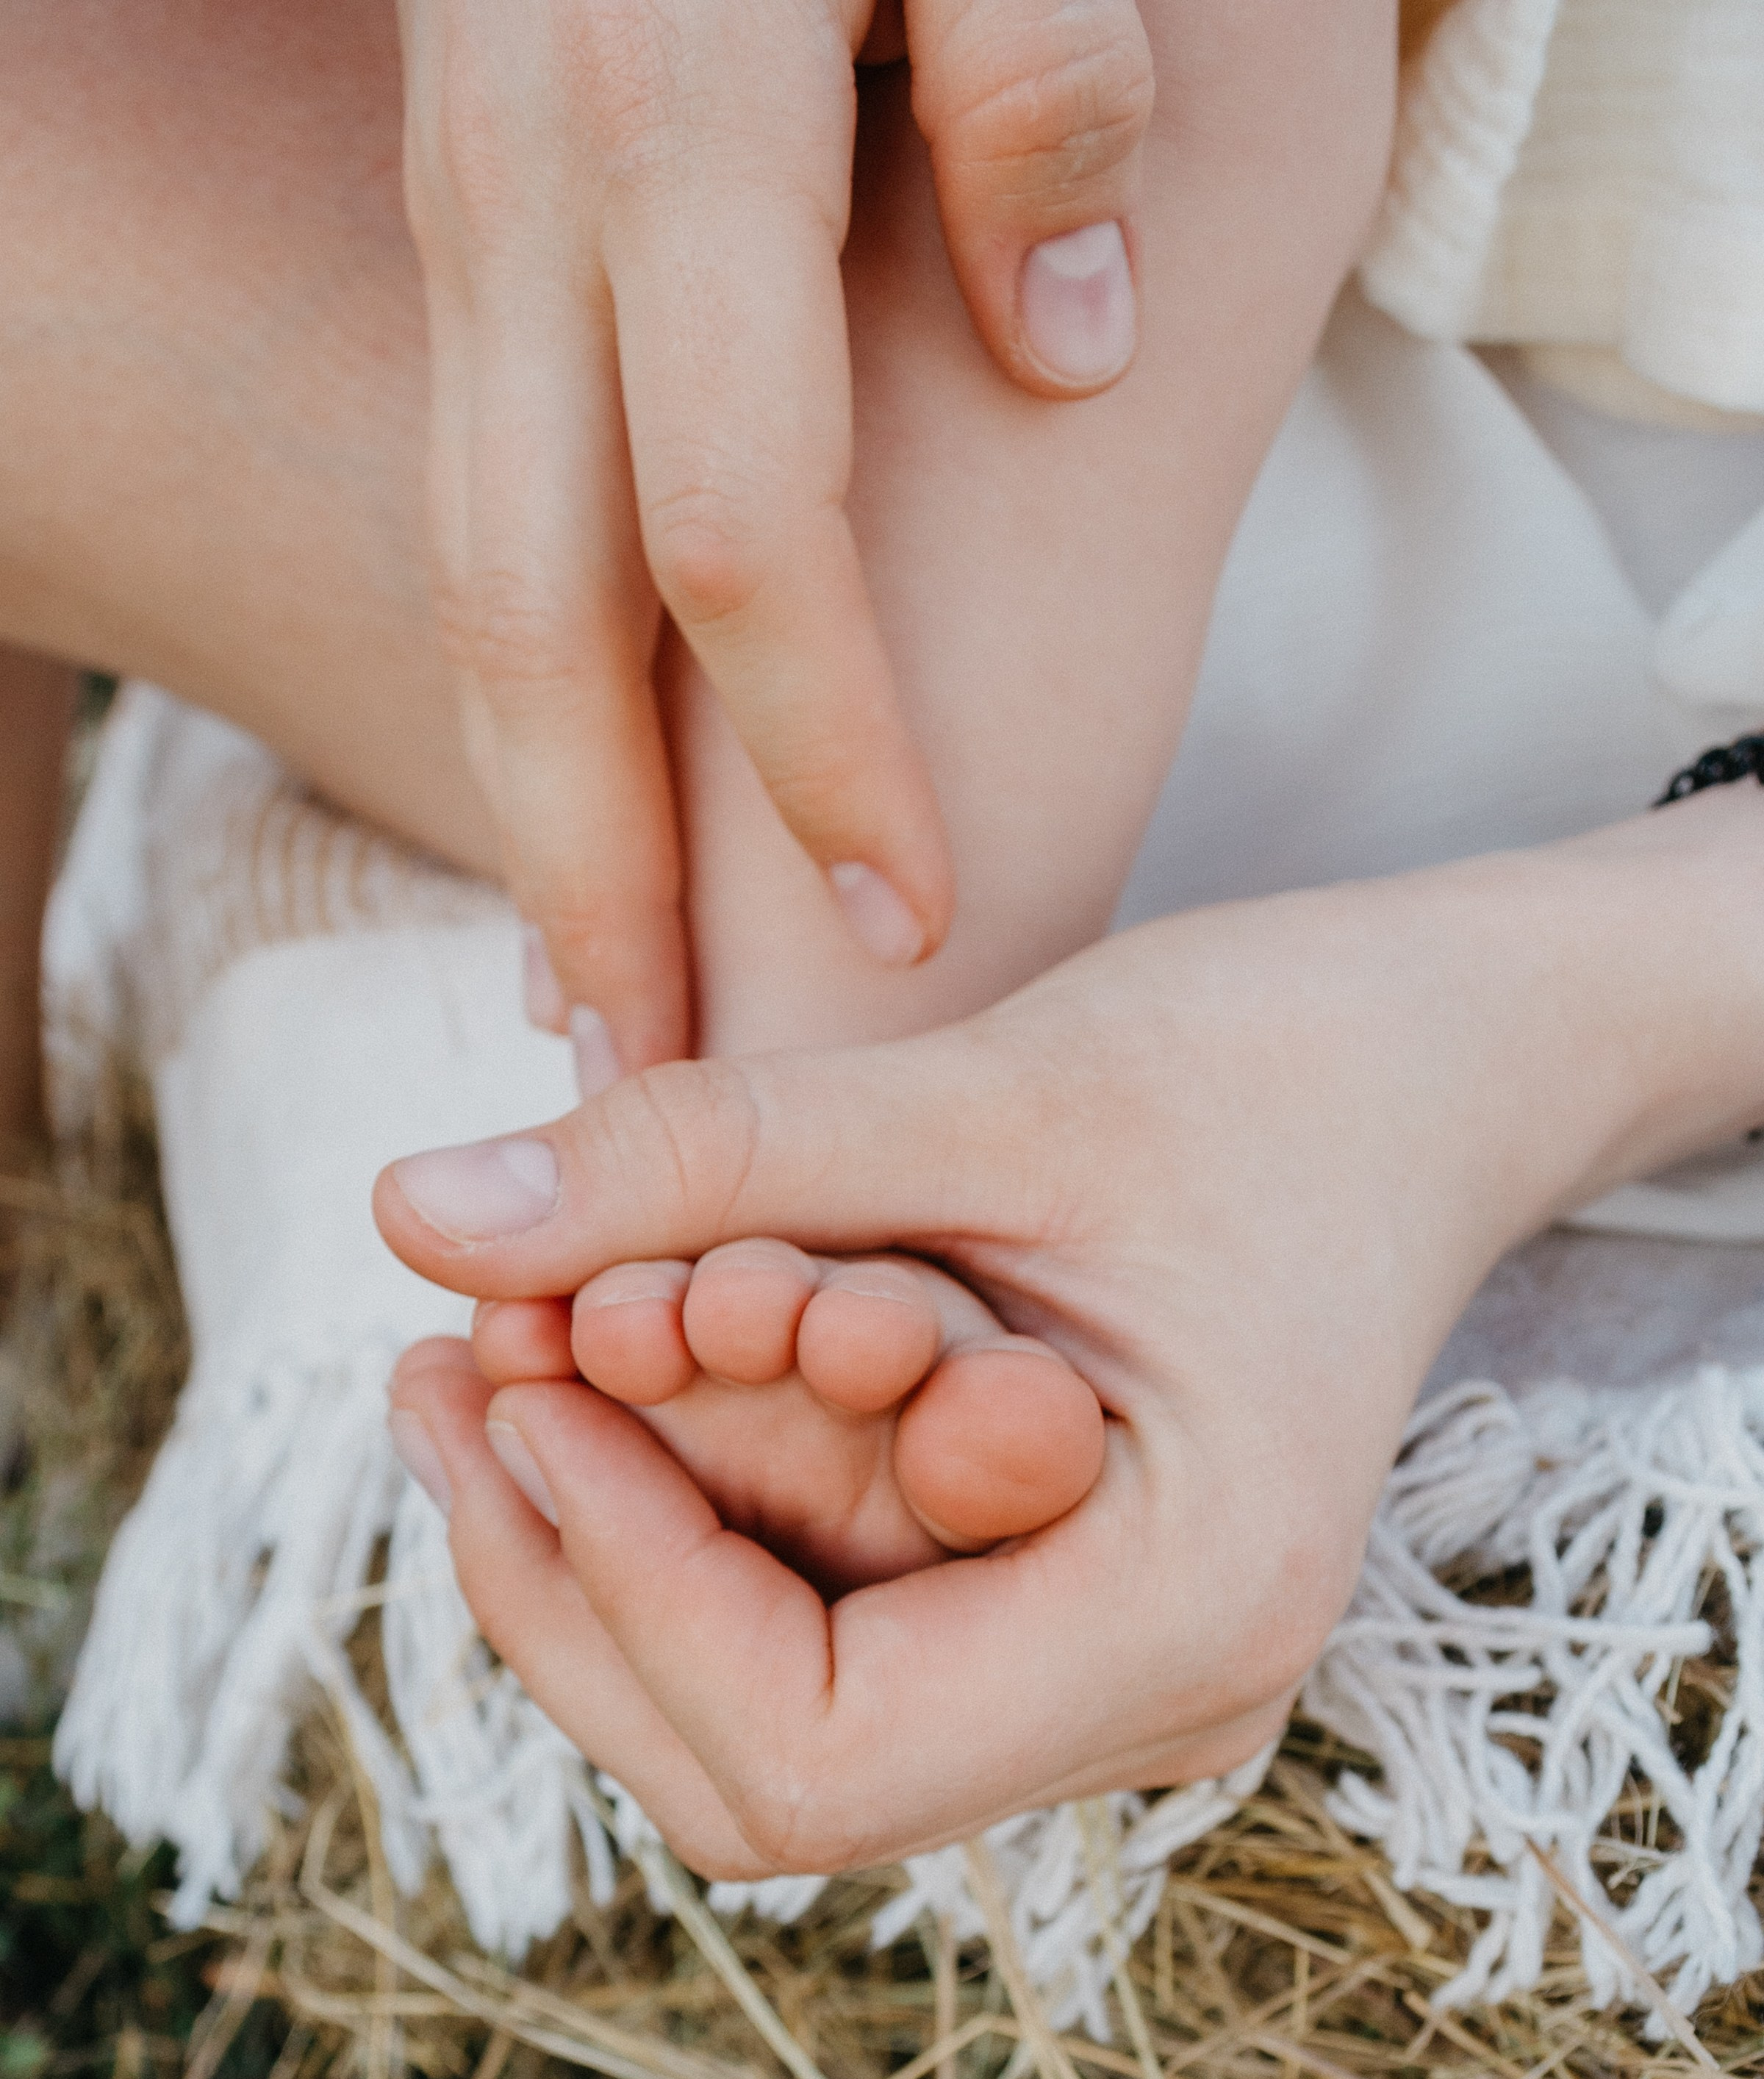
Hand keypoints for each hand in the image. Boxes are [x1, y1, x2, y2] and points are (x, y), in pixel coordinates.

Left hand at [375, 813, 1763, 1876]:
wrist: (1425, 1074)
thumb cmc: (1276, 1061)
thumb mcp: (991, 1091)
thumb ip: (704, 1164)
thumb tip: (407, 1220)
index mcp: (1186, 1616)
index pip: (814, 1756)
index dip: (625, 1589)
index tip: (518, 1383)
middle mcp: (1149, 1701)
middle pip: (756, 1775)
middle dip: (574, 1577)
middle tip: (450, 1363)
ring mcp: (1095, 1675)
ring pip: (759, 1715)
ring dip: (608, 1539)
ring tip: (500, 1337)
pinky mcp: (1043, 1614)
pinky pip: (811, 1628)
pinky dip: (690, 1507)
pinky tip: (608, 1357)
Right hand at [395, 0, 1154, 1072]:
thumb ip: (1041, 80)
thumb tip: (1066, 344)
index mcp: (665, 124)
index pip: (740, 529)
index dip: (825, 742)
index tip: (919, 910)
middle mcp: (521, 196)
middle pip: (535, 612)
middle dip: (602, 866)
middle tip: (655, 1075)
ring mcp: (467, 213)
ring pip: (468, 573)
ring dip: (523, 802)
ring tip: (586, 989)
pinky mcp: (469, 219)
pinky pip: (475, 501)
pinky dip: (515, 676)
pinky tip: (569, 780)